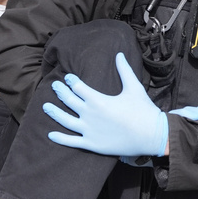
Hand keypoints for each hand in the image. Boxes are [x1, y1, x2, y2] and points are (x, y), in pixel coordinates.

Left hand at [44, 52, 167, 157]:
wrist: (152, 135)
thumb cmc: (143, 110)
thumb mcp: (133, 87)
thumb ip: (124, 70)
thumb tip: (119, 54)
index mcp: (97, 99)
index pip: (78, 87)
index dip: (71, 81)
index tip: (68, 78)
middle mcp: (89, 114)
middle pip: (68, 101)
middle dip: (60, 92)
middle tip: (54, 86)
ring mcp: (88, 130)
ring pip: (65, 120)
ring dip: (54, 113)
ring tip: (45, 107)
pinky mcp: (91, 144)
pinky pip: (72, 142)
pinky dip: (60, 138)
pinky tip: (50, 135)